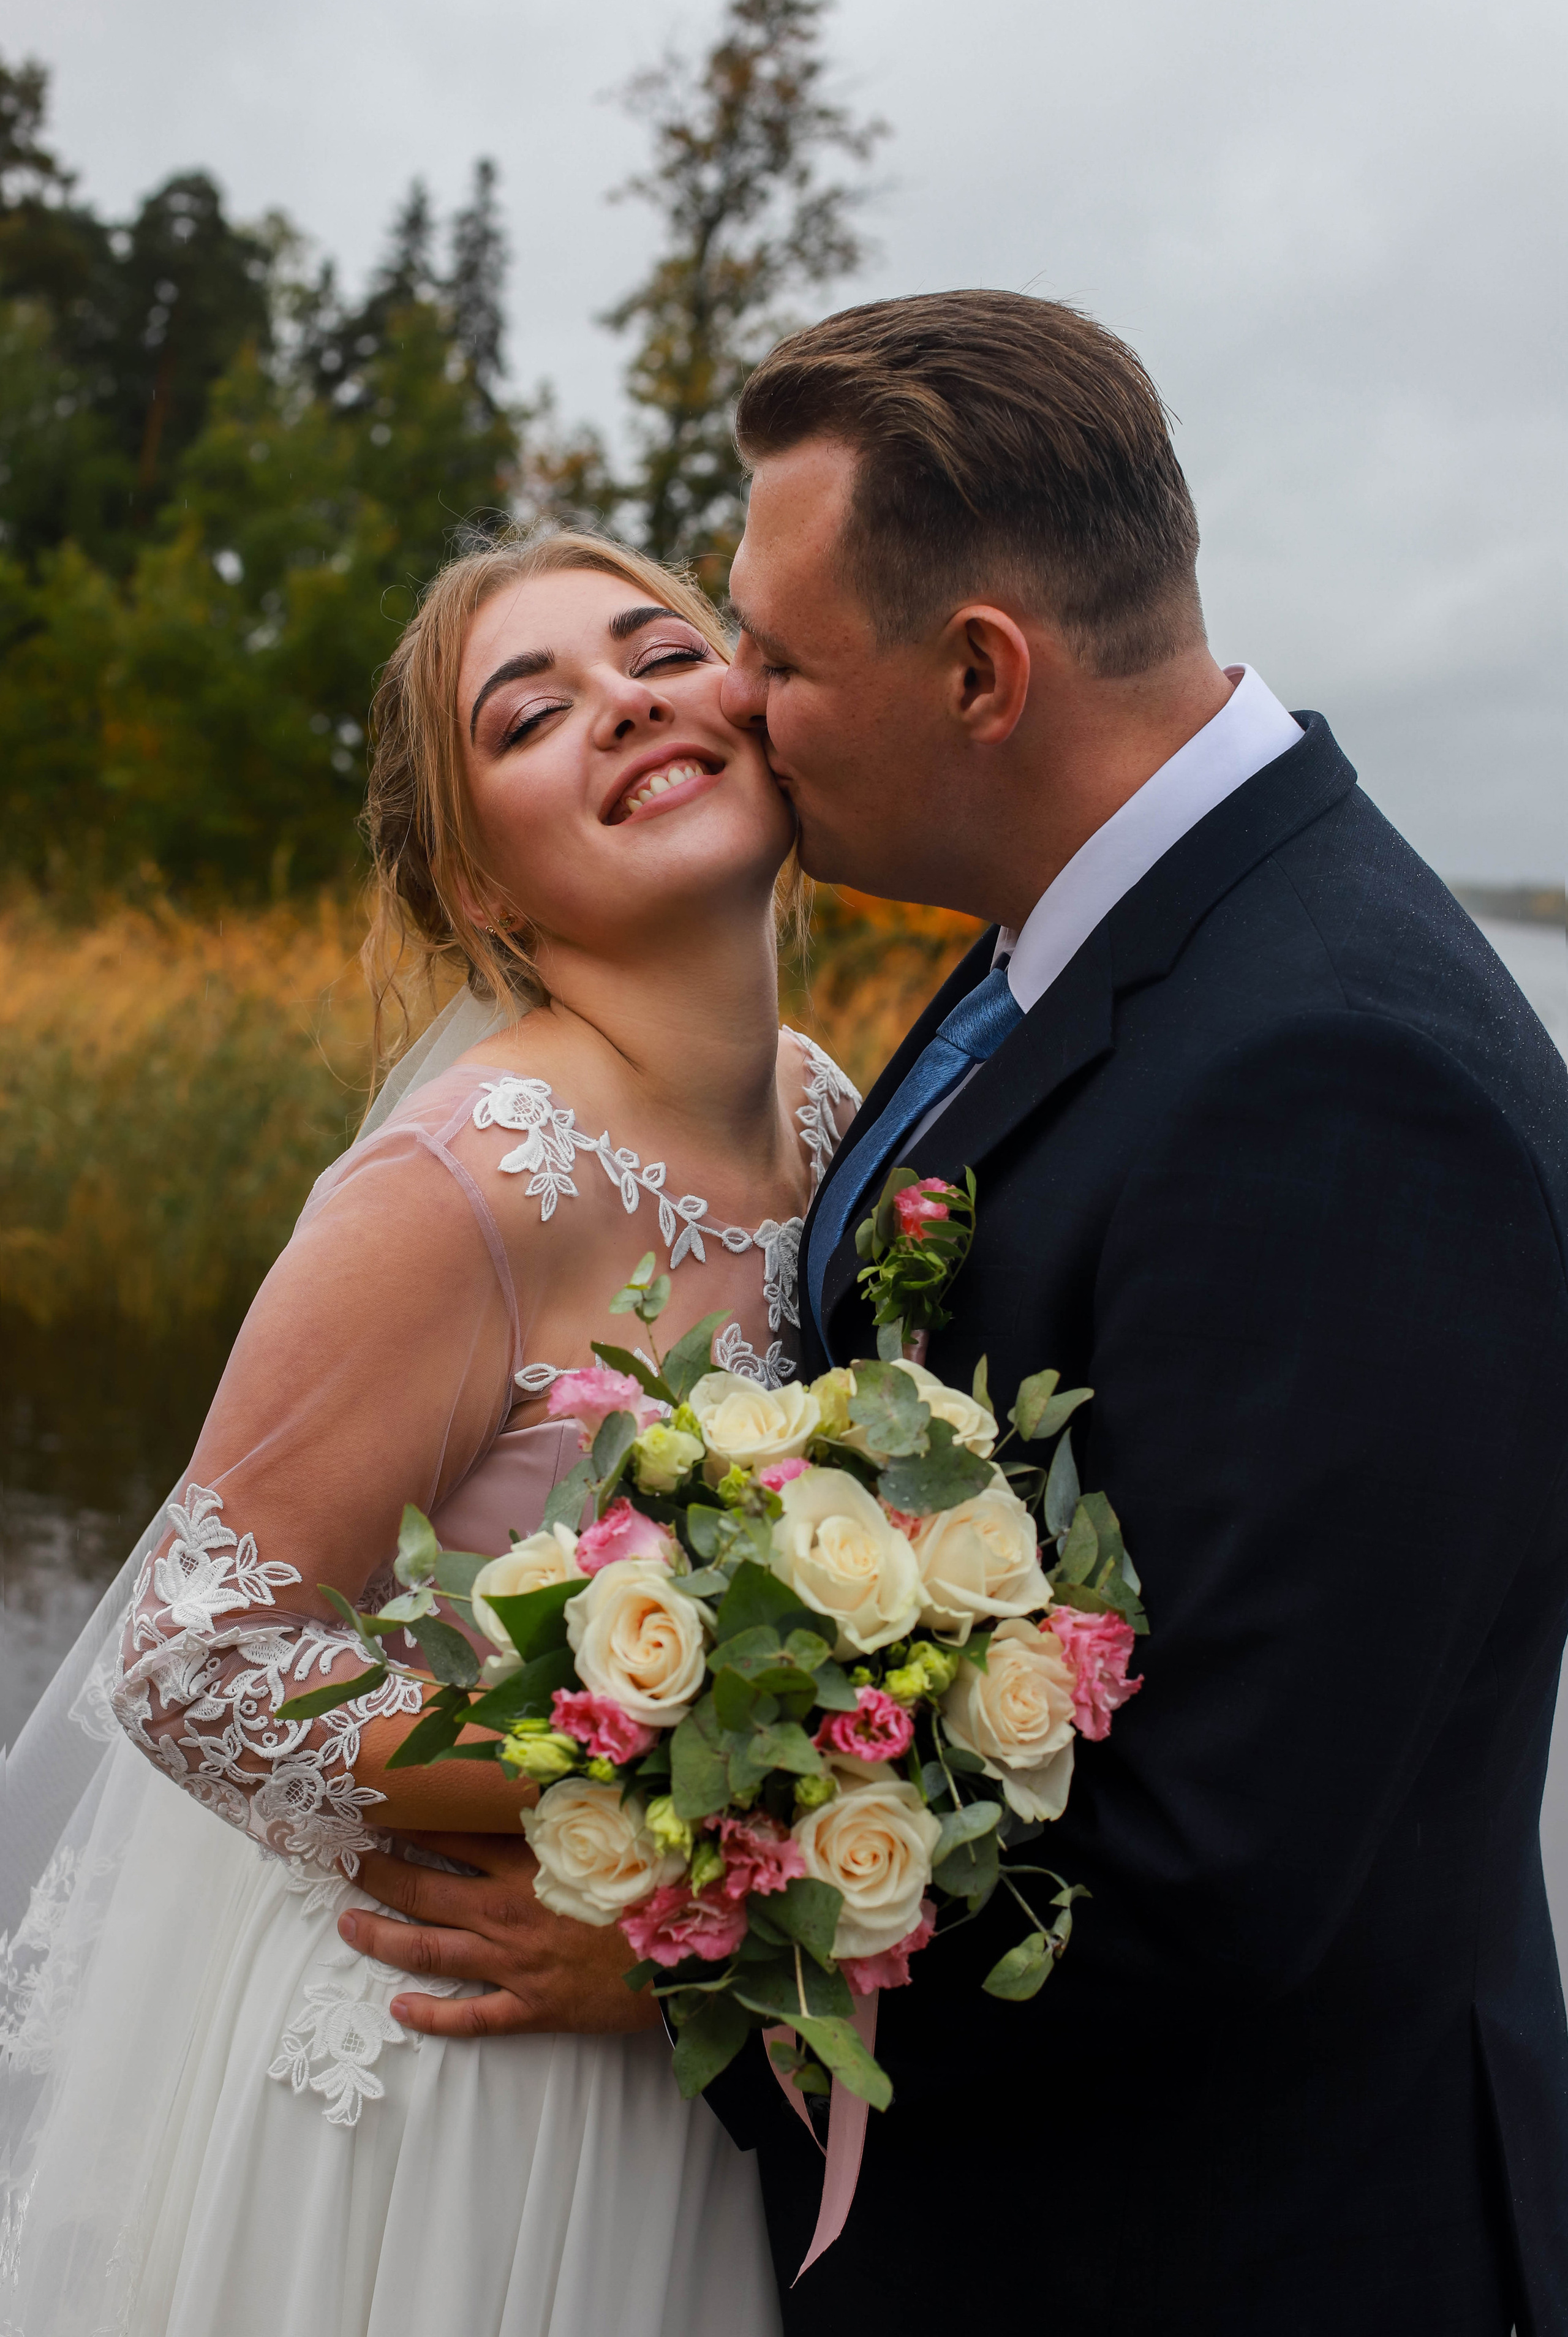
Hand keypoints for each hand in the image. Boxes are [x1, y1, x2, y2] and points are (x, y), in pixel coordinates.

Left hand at [339, 1831, 663, 2040]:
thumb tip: (535, 1766)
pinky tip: (399, 2009)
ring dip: (383, 1938)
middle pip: (424, 1889)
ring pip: (432, 1950)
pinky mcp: (533, 2007)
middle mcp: (509, 1909)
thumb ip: (566, 1805)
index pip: (451, 1835)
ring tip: (347, 1925)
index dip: (408, 1822)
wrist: (690, 1950)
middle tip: (342, 1861)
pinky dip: (432, 2014)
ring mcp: (516, 1962)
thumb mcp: (613, 1828)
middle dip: (377, 1874)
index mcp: (528, 1860)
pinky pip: (472, 2017)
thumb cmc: (656, 1881)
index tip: (374, 1809)